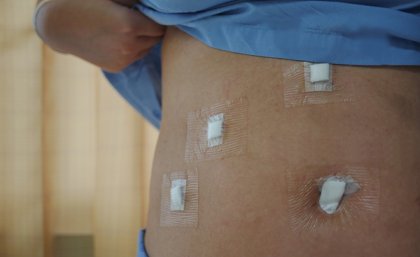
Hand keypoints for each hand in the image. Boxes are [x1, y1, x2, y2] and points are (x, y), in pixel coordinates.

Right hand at [37, 0, 165, 71]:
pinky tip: (117, 39)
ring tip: (126, 29)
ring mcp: (123, 59)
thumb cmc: (84, 2)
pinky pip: (134, 58)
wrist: (58, 25)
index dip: (156, 18)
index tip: (148, 13)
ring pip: (146, 49)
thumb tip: (152, 5)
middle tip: (138, 19)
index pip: (160, 25)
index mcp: (131, 25)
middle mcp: (129, 45)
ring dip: (143, 40)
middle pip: (156, 39)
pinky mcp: (116, 67)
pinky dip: (131, 50)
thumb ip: (136, 1)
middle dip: (150, 29)